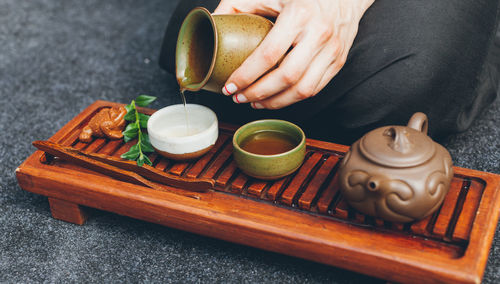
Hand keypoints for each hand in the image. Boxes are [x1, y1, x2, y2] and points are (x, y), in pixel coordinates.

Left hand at [215, 0, 373, 108]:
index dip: (246, 76)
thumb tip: (213, 22)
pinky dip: (293, 98)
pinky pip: (316, 88)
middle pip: (286, 78)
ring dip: (276, 102)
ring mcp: (332, 50)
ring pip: (303, 89)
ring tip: (256, 102)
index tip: (230, 87)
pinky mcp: (339, 61)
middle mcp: (318, 34)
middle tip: (239, 98)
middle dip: (258, 94)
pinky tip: (278, 98)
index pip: (268, 55)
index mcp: (299, 15)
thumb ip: (238, 4)